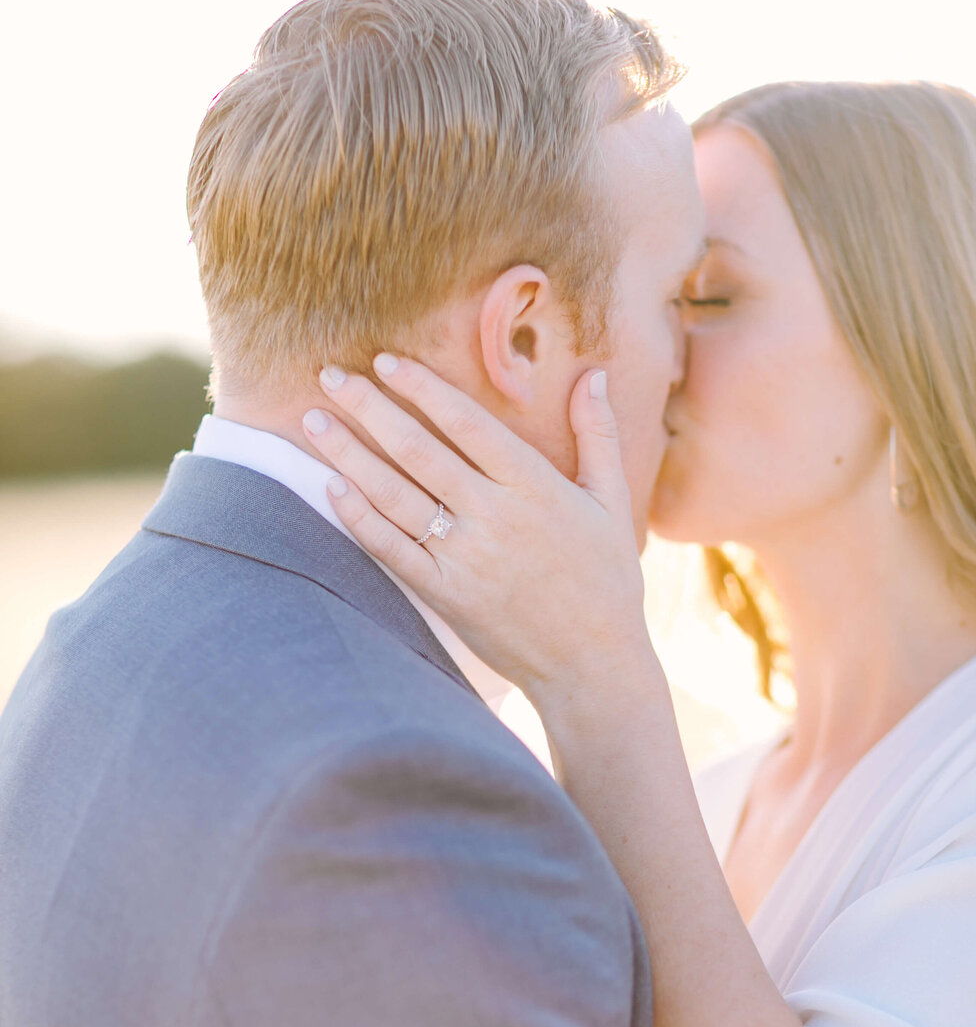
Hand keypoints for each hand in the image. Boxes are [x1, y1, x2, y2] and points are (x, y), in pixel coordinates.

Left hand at [303, 358, 657, 712]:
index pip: (466, 422)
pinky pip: (392, 551)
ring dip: (349, 455)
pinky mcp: (446, 596)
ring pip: (394, 495)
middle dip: (369, 408)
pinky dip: (360, 519)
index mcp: (535, 486)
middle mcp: (494, 517)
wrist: (593, 665)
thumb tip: (593, 375)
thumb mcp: (611, 503)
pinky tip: (333, 488)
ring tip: (314, 422)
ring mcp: (465, 559)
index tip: (386, 361)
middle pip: (418, 450)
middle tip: (330, 376)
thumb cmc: (607, 582)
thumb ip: (599, 436)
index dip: (422, 388)